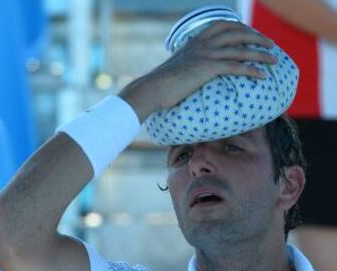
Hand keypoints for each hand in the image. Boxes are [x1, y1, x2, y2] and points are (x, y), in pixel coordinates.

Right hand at [119, 21, 277, 121]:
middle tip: (270, 44)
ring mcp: (206, 55)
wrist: (153, 88)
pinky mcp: (208, 68)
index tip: (251, 33)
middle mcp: (203, 44)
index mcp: (196, 40)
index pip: (223, 25)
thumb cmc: (163, 81)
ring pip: (240, 49)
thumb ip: (188, 58)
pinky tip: (262, 75)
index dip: (241, 27)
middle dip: (257, 37)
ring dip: (261, 54)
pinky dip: (252, 70)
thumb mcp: (177, 64)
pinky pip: (236, 66)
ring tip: (274, 60)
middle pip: (237, 33)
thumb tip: (192, 62)